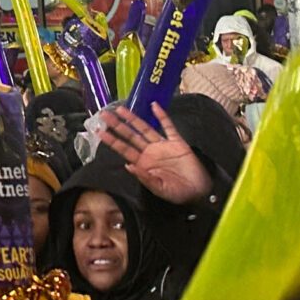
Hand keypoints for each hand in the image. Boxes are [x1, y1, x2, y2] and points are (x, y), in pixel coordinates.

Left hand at [91, 105, 212, 204]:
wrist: (199, 192)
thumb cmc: (178, 193)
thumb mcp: (159, 189)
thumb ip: (144, 178)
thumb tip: (128, 166)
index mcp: (143, 163)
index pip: (124, 149)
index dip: (112, 140)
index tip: (100, 132)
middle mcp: (150, 152)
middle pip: (130, 136)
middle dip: (117, 126)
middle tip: (104, 115)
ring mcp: (163, 146)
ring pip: (145, 129)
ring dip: (133, 119)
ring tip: (120, 109)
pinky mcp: (177, 142)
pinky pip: (169, 127)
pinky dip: (162, 116)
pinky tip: (154, 106)